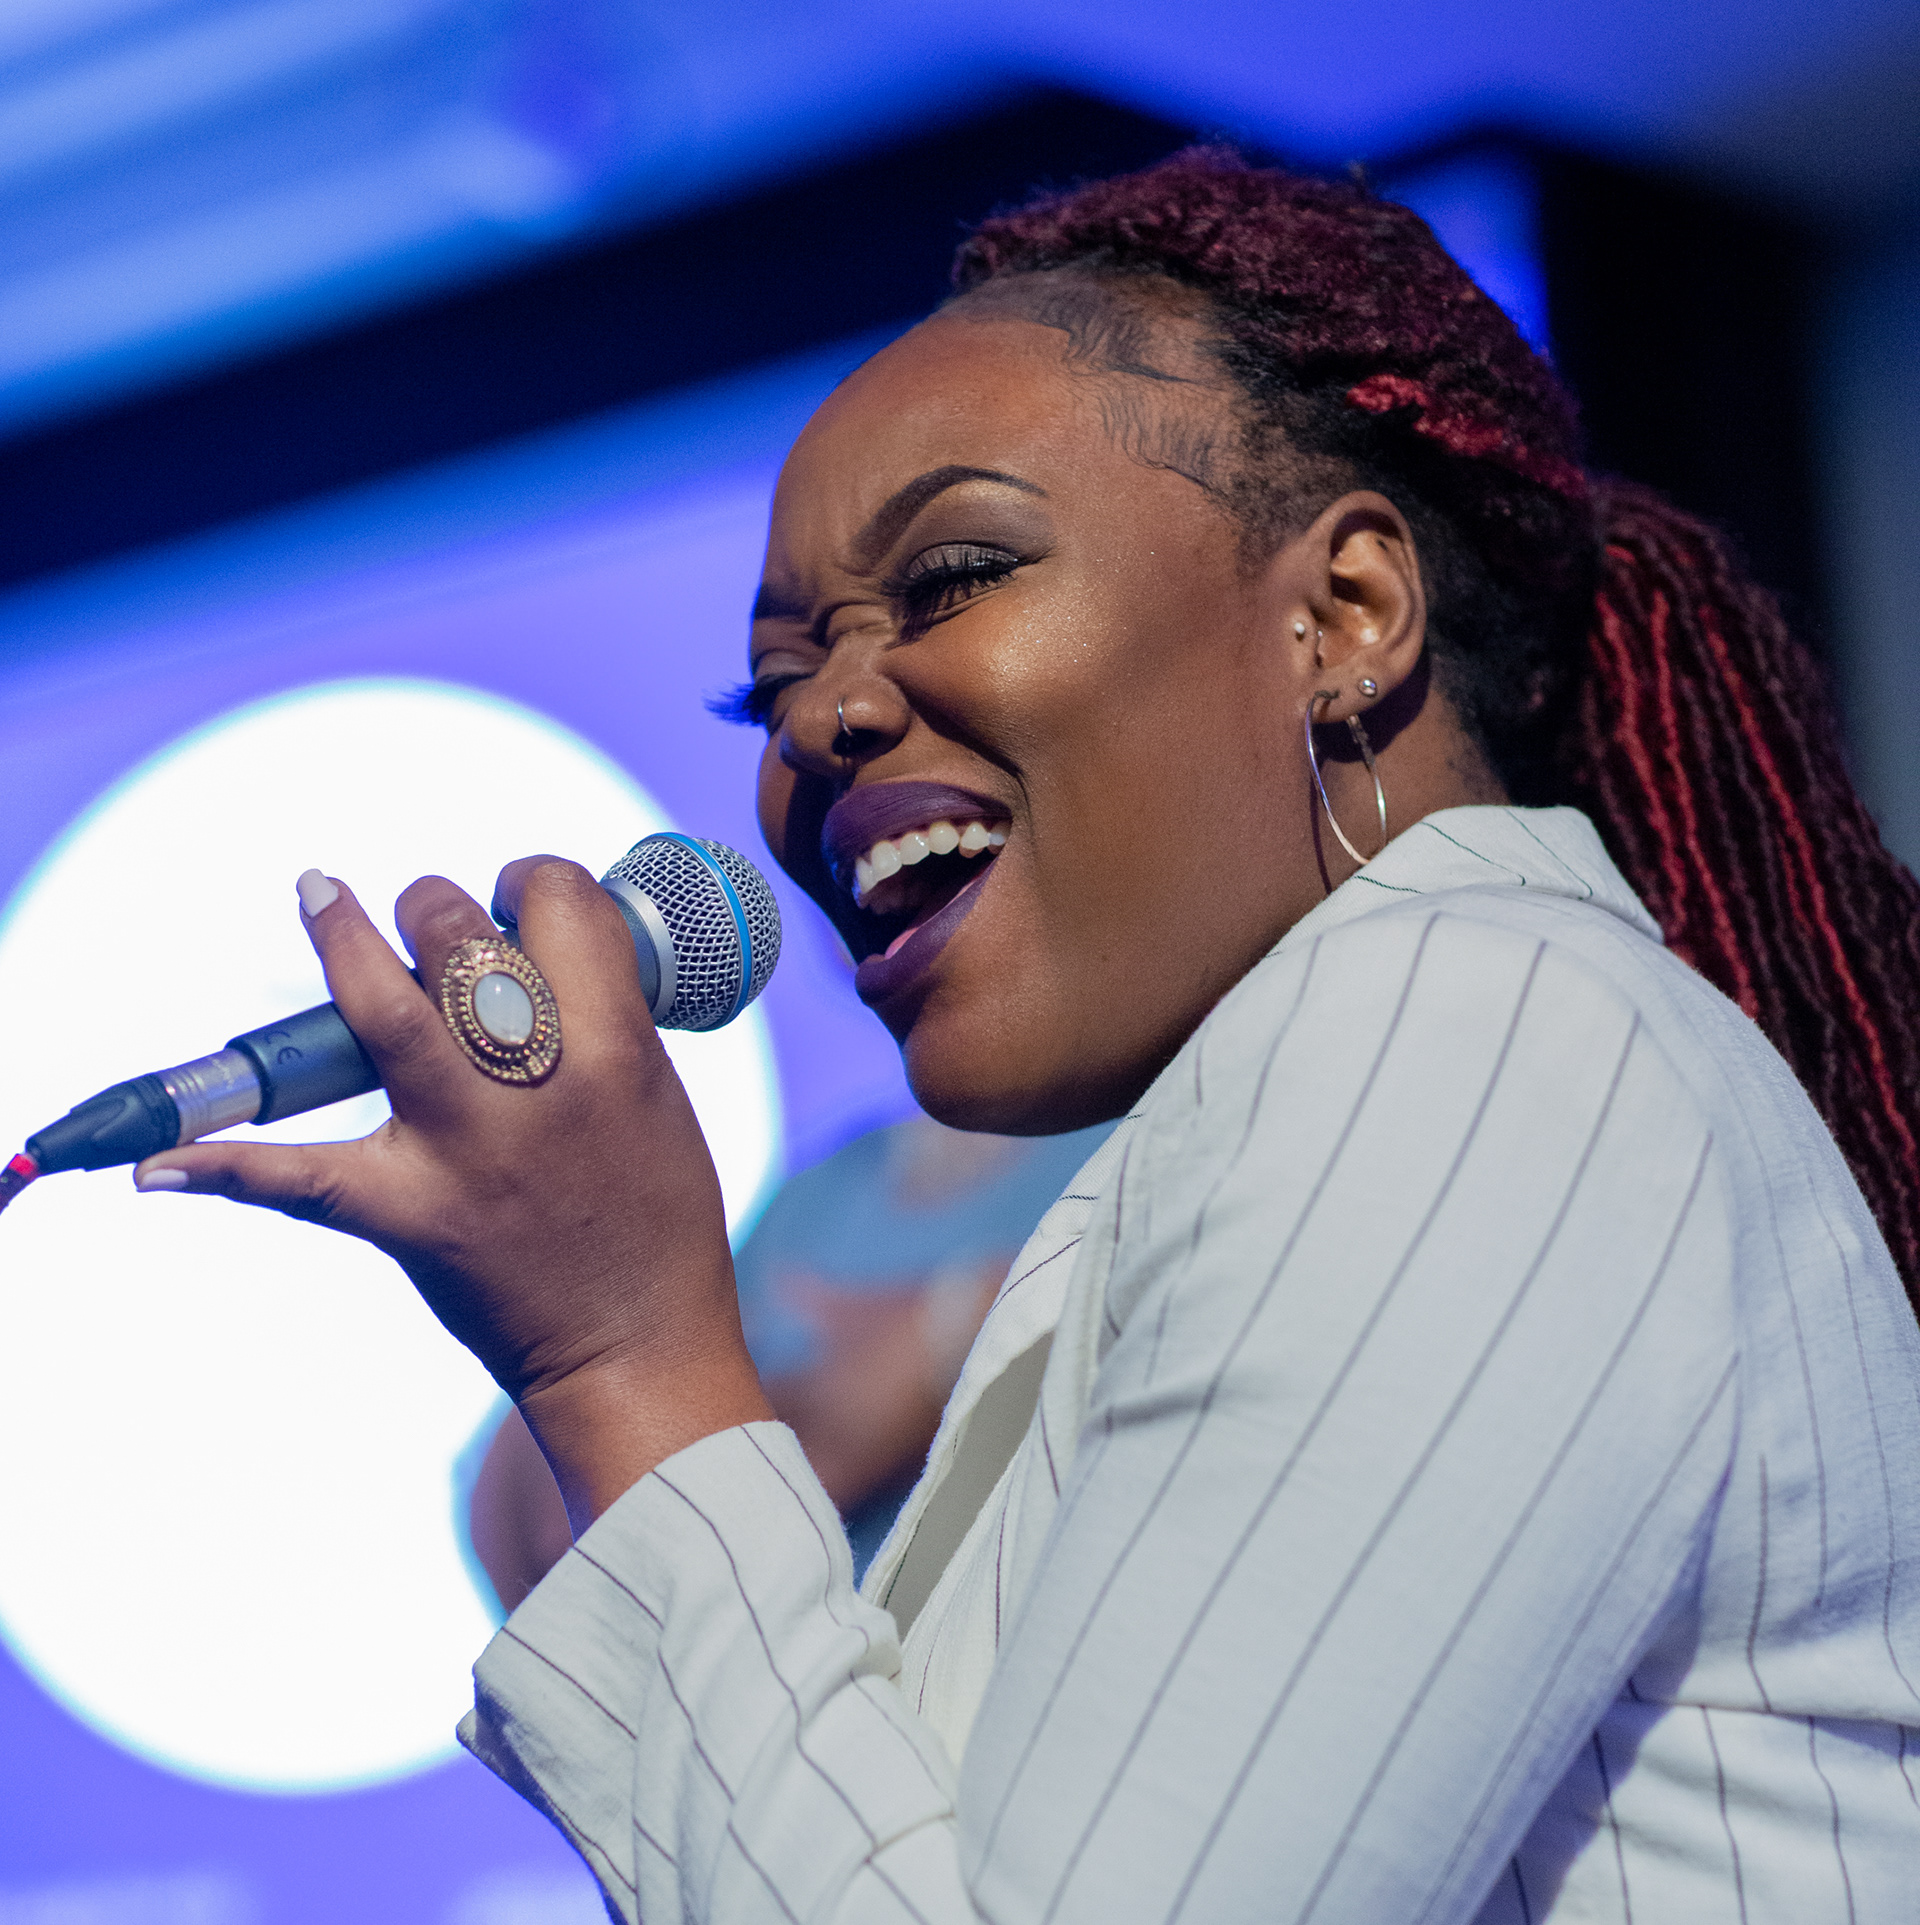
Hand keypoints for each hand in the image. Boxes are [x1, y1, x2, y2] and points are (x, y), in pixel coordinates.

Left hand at [136, 859, 771, 1530]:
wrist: (639, 1350)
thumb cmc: (659, 1216)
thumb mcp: (653, 1094)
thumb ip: (597, 1024)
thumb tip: (522, 958)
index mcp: (617, 1051)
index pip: (562, 905)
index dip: (532, 880)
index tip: (517, 896)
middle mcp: (537, 1088)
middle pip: (461, 940)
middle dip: (435, 906)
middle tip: (429, 920)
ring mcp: (466, 1151)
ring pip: (381, 1012)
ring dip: (340, 942)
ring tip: (319, 897)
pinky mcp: (410, 1217)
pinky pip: (299, 1181)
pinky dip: (222, 1167)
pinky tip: (159, 1162)